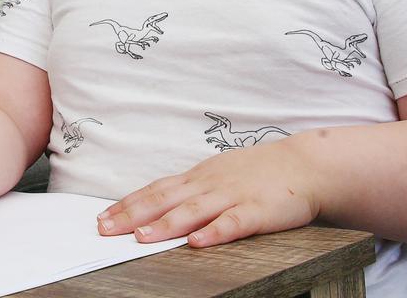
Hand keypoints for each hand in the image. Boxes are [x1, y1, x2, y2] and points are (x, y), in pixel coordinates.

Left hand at [96, 139, 319, 246]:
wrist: (304, 164)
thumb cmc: (258, 173)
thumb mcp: (218, 175)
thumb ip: (191, 191)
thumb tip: (158, 204)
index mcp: (198, 178)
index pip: (155, 190)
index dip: (127, 204)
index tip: (102, 217)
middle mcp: (209, 185)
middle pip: (164, 199)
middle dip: (132, 215)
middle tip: (105, 229)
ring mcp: (232, 196)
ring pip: (193, 211)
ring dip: (165, 225)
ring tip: (141, 237)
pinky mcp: (258, 210)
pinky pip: (233, 222)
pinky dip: (214, 232)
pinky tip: (198, 242)